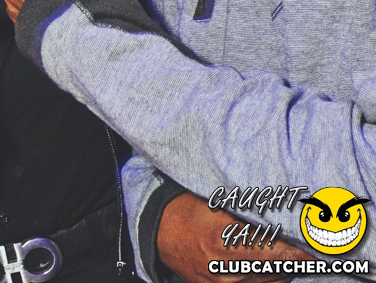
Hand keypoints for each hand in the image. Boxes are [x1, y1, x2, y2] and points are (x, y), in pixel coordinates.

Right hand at [158, 191, 307, 282]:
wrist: (162, 232)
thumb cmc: (190, 208)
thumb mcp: (216, 202)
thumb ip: (247, 211)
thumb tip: (283, 212)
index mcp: (223, 242)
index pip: (273, 251)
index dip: (297, 249)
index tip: (315, 243)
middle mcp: (225, 269)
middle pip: (275, 269)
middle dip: (295, 257)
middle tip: (314, 245)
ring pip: (269, 282)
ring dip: (286, 268)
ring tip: (299, 253)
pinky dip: (271, 277)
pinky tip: (280, 266)